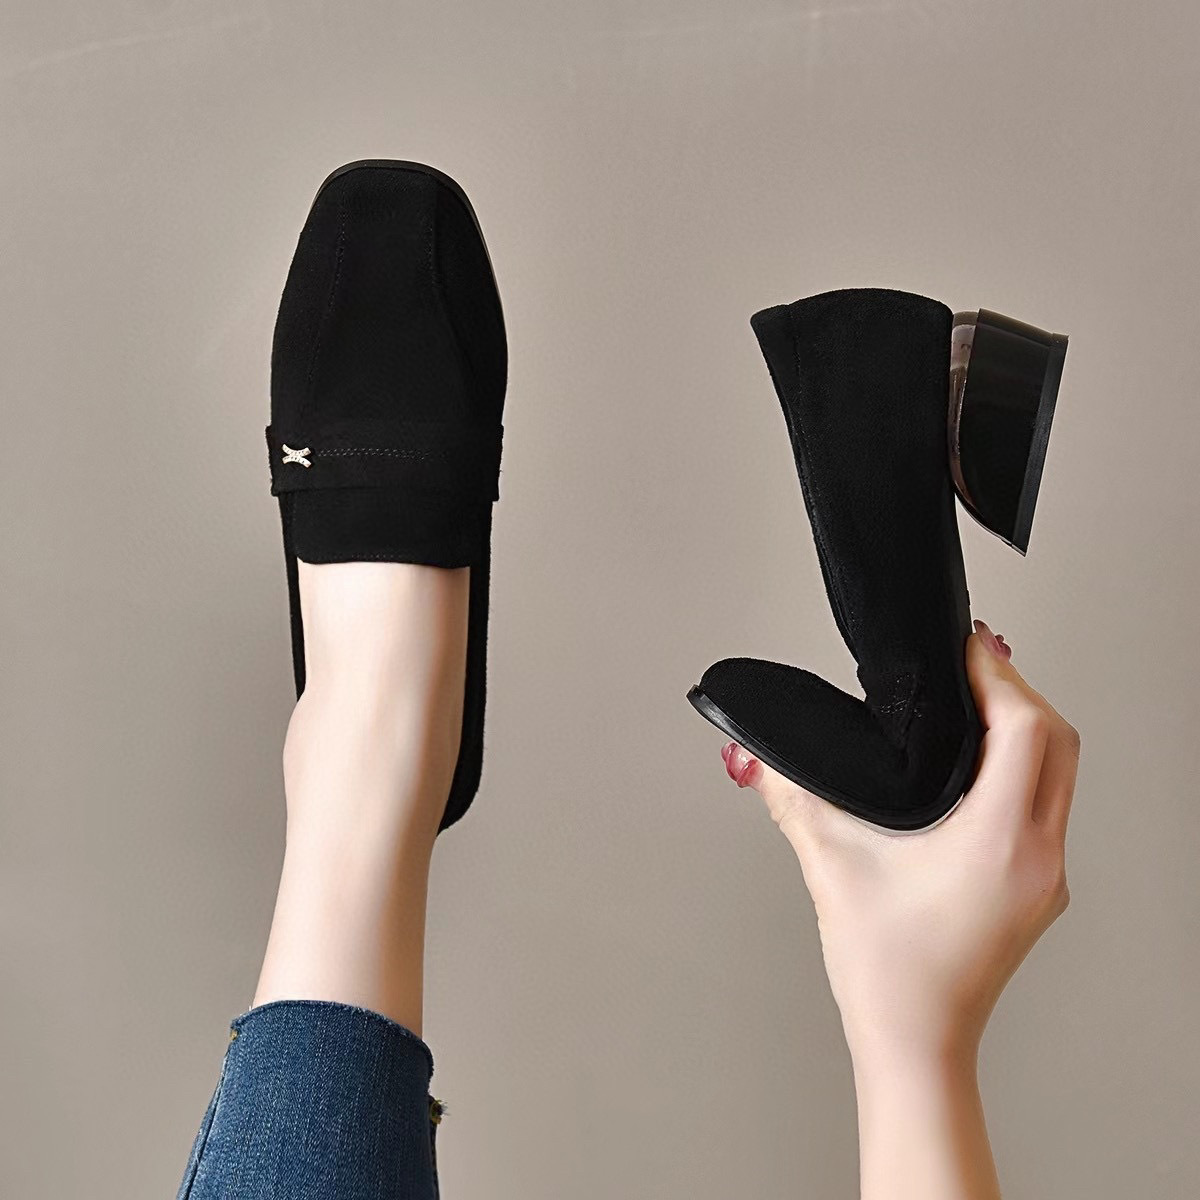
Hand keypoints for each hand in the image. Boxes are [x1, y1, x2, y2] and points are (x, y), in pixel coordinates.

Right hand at [725, 621, 1078, 1063]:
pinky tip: (980, 763)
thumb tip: (753, 756)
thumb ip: (792, 798)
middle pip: (1059, 742)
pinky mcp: (1039, 889)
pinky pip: (1050, 805)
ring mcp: (1047, 876)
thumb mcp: (832, 868)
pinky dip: (1025, 766)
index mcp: (999, 843)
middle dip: (1018, 691)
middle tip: (972, 664)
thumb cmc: (886, 973)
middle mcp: (1038, 856)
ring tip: (977, 701)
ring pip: (1062, 774)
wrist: (916, 1044)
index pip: (1026, 731)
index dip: (998, 677)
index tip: (967, 648)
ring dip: (1027, 728)